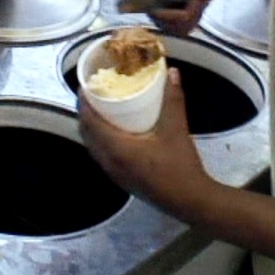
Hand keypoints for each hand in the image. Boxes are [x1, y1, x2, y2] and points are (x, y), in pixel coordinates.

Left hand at [79, 69, 213, 215]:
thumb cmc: (179, 166)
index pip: (89, 123)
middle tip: (93, 96)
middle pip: (87, 135)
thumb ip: (173, 100)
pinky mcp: (123, 181)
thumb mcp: (176, 129)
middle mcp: (109, 163)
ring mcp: (115, 174)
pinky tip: (115, 134)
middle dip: (86, 115)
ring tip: (102, 111)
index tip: (84, 87)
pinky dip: (102, 142)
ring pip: (94, 147)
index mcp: (116, 149)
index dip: (83, 104)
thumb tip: (173, 73)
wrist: (191, 201)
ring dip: (93, 129)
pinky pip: (103, 156)